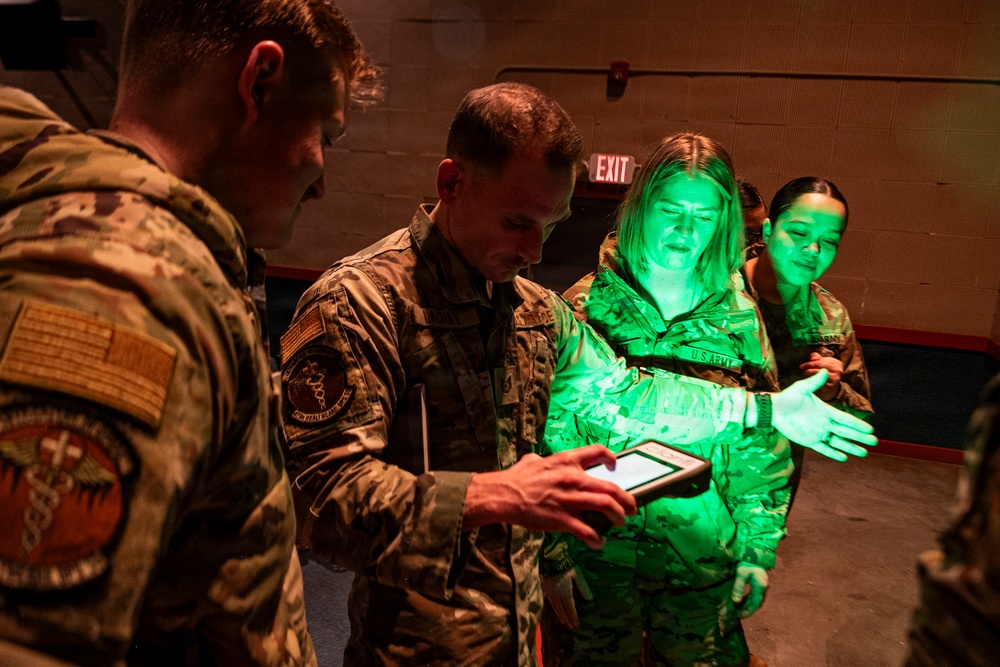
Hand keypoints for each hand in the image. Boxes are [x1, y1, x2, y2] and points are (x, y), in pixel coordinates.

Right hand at [463, 444, 636, 548]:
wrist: (504, 495)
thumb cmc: (516, 479)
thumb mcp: (532, 461)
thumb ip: (540, 460)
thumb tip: (537, 460)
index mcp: (566, 461)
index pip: (597, 452)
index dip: (610, 458)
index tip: (614, 466)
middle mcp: (573, 479)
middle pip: (611, 487)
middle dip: (627, 499)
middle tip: (631, 507)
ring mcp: (570, 499)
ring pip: (607, 506)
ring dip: (618, 516)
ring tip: (620, 522)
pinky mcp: (563, 519)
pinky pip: (588, 531)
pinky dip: (597, 538)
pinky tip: (598, 542)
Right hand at [542, 566, 592, 628]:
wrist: (550, 556)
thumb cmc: (566, 565)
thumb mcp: (577, 575)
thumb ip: (583, 587)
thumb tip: (590, 600)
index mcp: (564, 592)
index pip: (569, 608)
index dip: (573, 617)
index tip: (576, 624)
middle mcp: (555, 594)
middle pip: (562, 610)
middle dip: (567, 619)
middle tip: (571, 627)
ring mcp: (549, 591)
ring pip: (555, 607)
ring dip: (560, 615)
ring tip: (564, 622)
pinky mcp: (545, 587)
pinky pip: (550, 602)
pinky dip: (554, 608)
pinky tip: (555, 609)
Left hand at [731, 563, 767, 617]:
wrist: (754, 553)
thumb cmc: (747, 563)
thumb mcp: (741, 574)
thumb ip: (738, 587)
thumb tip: (735, 601)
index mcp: (760, 586)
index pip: (755, 603)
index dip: (748, 610)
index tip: (740, 615)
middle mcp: (764, 587)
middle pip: (757, 603)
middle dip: (748, 610)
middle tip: (738, 615)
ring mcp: (763, 585)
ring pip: (756, 600)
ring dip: (748, 605)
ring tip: (739, 609)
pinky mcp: (760, 583)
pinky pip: (756, 595)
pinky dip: (749, 600)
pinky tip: (742, 601)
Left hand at [770, 370, 876, 460]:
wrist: (774, 410)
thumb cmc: (788, 397)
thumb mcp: (801, 388)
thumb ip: (814, 383)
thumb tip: (824, 371)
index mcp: (826, 411)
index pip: (845, 419)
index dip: (857, 424)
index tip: (870, 429)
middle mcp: (825, 423)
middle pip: (846, 431)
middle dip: (860, 437)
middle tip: (874, 441)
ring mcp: (818, 433)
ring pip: (838, 442)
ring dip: (850, 447)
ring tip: (864, 453)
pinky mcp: (809, 441)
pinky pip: (823, 448)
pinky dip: (833, 453)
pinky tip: (844, 458)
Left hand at [799, 352, 842, 400]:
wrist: (831, 390)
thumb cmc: (824, 374)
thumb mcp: (822, 364)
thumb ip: (816, 357)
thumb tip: (812, 358)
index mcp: (837, 363)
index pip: (821, 360)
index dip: (811, 362)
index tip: (802, 365)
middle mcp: (838, 370)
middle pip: (820, 365)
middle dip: (809, 365)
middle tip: (802, 367)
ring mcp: (835, 378)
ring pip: (819, 372)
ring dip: (810, 372)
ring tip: (805, 372)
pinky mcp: (831, 386)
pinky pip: (819, 381)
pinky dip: (813, 379)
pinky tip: (809, 379)